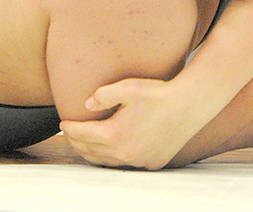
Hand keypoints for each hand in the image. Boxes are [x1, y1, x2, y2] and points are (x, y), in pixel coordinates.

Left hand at [59, 77, 200, 169]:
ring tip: (84, 143)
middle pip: (91, 152)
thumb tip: (86, 105)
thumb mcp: (127, 88)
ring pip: (106, 162)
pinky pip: (124, 164)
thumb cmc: (158, 94)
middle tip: (69, 133)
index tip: (63, 123)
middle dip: (76, 142)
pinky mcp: (151, 163)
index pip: (82, 135)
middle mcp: (125, 153)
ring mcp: (139, 161)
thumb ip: (102, 95)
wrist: (189, 106)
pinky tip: (110, 148)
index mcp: (114, 135)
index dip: (69, 129)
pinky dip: (111, 157)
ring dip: (92, 153)